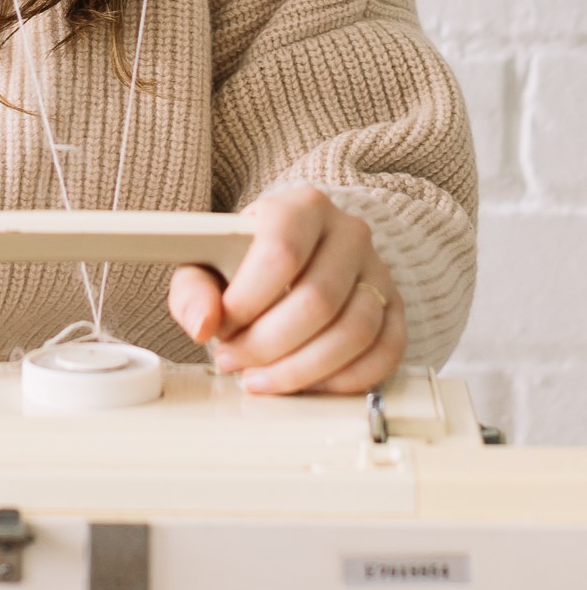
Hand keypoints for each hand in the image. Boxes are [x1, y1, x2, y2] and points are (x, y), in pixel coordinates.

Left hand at [168, 185, 404, 394]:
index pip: (281, 254)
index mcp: (300, 206)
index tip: (222, 327)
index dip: (248, 301)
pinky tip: (308, 384)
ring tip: (262, 378)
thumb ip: (193, 289)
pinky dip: (345, 380)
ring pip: (354, 332)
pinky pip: (386, 353)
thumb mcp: (207, 261)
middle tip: (235, 361)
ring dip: (303, 369)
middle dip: (269, 344)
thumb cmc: (245, 257)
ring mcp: (378, 270)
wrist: (293, 251)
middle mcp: (348, 232)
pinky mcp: (395, 308)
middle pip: (318, 300)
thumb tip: (203, 324)